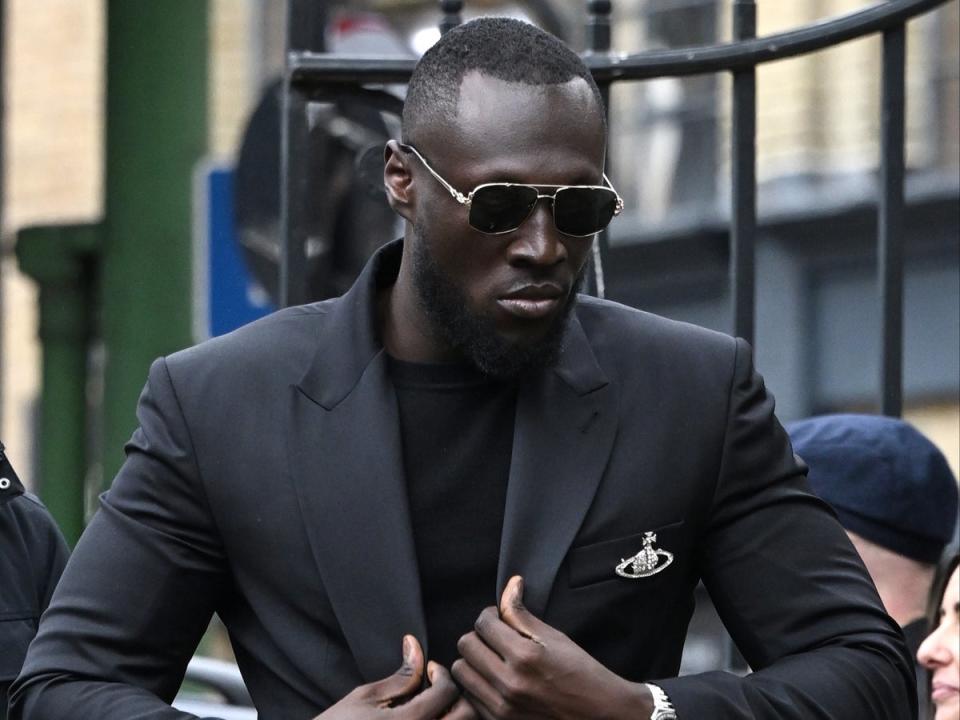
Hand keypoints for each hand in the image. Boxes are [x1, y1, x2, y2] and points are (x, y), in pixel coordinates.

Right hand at [315, 635, 476, 718]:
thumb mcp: (366, 698)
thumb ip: (400, 676)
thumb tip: (415, 645)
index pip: (448, 691)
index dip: (440, 673)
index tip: (428, 669)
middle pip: (468, 716)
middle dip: (456, 696)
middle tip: (435, 688)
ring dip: (453, 714)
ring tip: (432, 705)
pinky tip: (426, 718)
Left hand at [451, 577, 652, 719]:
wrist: (600, 714)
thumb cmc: (581, 673)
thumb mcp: (555, 638)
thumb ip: (523, 614)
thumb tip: (511, 585)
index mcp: (524, 656)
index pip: (483, 624)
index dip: (490, 615)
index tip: (499, 618)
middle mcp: (509, 683)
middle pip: (466, 646)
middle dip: (479, 636)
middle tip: (495, 638)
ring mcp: (502, 708)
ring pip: (462, 672)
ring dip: (474, 661)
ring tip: (493, 659)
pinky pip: (470, 697)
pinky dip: (478, 685)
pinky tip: (496, 681)